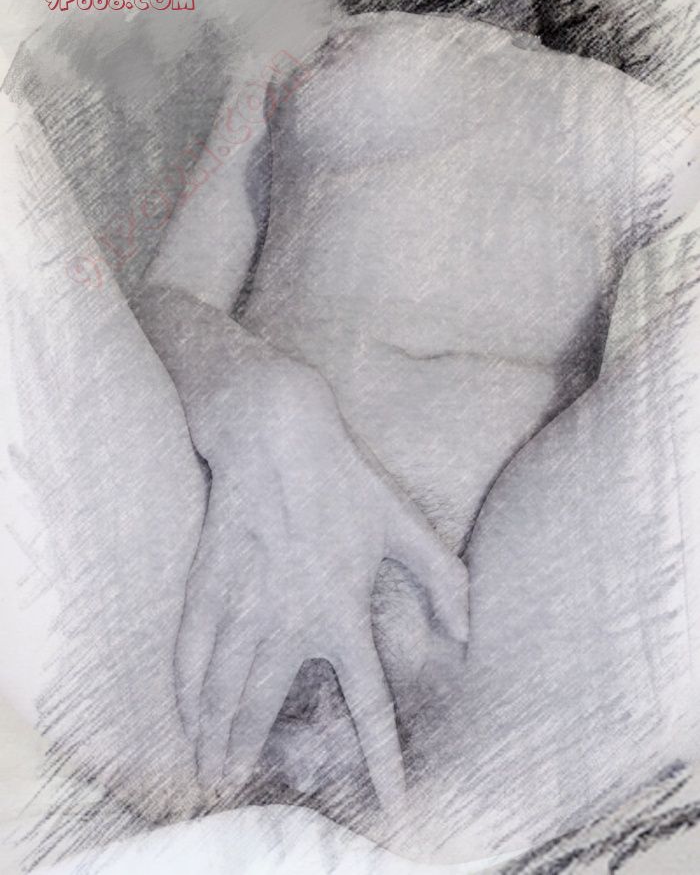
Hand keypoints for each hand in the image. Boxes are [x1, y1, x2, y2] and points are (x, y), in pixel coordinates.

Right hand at [174, 358, 468, 811]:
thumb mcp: (404, 524)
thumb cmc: (343, 480)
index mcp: (341, 609)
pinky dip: (184, 688)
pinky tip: (183, 710)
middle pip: (262, 709)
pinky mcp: (208, 581)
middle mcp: (288, 618)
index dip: (380, 759)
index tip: (389, 803)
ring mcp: (242, 602)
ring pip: (222, 688)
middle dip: (248, 756)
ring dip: (213, 734)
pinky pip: (190, 648)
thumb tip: (466, 634)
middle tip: (237, 790)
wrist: (274, 434)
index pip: (367, 703)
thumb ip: (443, 580)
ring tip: (209, 770)